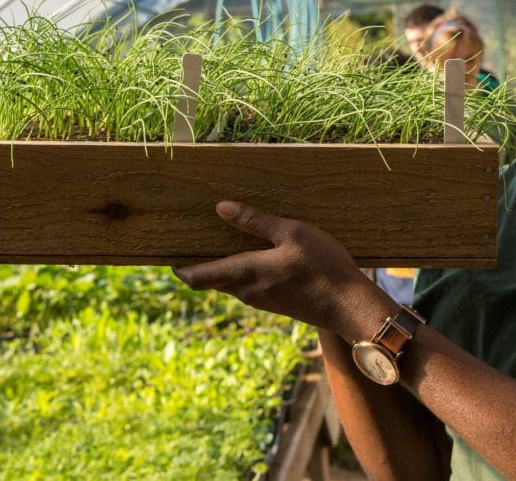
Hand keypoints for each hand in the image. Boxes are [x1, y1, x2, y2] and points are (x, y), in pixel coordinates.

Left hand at [172, 201, 383, 336]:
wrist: (350, 307)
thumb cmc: (323, 266)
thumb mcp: (292, 233)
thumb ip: (256, 222)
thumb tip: (221, 208)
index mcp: (243, 273)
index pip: (194, 277)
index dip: (177, 266)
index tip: (165, 250)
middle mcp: (246, 291)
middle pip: (210, 279)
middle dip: (199, 261)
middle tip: (194, 234)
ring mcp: (261, 300)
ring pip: (230, 282)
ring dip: (223, 264)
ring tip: (224, 237)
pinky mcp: (276, 302)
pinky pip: (249, 285)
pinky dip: (243, 269)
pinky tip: (257, 253)